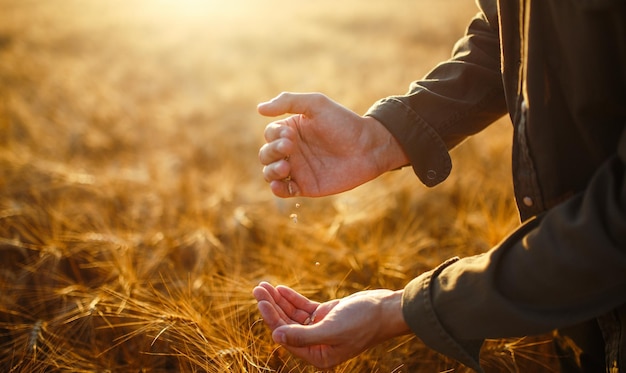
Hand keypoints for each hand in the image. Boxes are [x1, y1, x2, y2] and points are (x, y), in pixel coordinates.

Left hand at [253, 282, 409, 368]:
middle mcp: (317, 344)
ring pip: (292, 315)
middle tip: (258, 288)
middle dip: (271, 306)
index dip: (271, 317)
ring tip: (263, 285)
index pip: (286, 335)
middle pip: (286, 324)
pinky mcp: (326, 315)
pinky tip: (280, 289)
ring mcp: (321, 328)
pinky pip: (303, 308)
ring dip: (278, 300)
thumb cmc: (363, 322)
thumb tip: (275, 337)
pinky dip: (291, 298)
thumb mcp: (331, 329)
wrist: (387, 309)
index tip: (261, 300)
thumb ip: (303, 335)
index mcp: (318, 355)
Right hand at [257, 92, 407, 196]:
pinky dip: (277, 189)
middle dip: (272, 152)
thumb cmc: (344, 123)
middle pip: (266, 154)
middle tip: (290, 147)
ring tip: (286, 166)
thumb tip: (259, 109)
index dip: (274, 135)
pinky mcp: (305, 186)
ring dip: (271, 170)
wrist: (368, 147)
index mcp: (292, 130)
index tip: (291, 135)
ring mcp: (298, 169)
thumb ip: (288, 102)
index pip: (270, 134)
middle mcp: (292, 150)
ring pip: (270, 173)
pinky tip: (281, 184)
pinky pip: (283, 191)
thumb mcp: (316, 104)